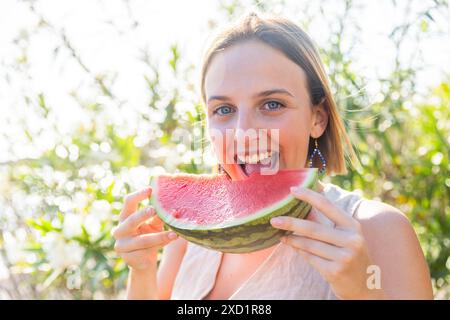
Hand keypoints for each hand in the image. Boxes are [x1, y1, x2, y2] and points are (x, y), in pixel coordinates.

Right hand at [112, 187, 177, 270]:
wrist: (143, 260)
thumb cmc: (148, 235)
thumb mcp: (154, 224)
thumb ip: (160, 217)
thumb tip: (175, 210)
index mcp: (124, 217)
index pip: (128, 202)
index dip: (138, 195)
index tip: (151, 189)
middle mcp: (119, 231)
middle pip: (131, 220)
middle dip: (142, 215)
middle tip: (154, 209)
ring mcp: (122, 246)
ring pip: (143, 240)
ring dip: (160, 236)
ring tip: (175, 234)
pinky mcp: (129, 259)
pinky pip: (148, 251)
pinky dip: (161, 245)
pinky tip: (171, 241)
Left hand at [270, 186, 384, 299]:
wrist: (365, 287)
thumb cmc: (351, 255)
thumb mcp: (347, 236)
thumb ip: (330, 221)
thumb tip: (305, 202)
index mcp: (353, 226)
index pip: (328, 206)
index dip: (309, 196)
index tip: (292, 190)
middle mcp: (351, 241)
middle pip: (313, 228)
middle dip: (291, 223)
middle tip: (274, 220)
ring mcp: (344, 258)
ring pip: (309, 244)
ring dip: (292, 239)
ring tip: (281, 235)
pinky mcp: (334, 272)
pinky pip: (310, 258)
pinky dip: (298, 251)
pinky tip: (292, 246)